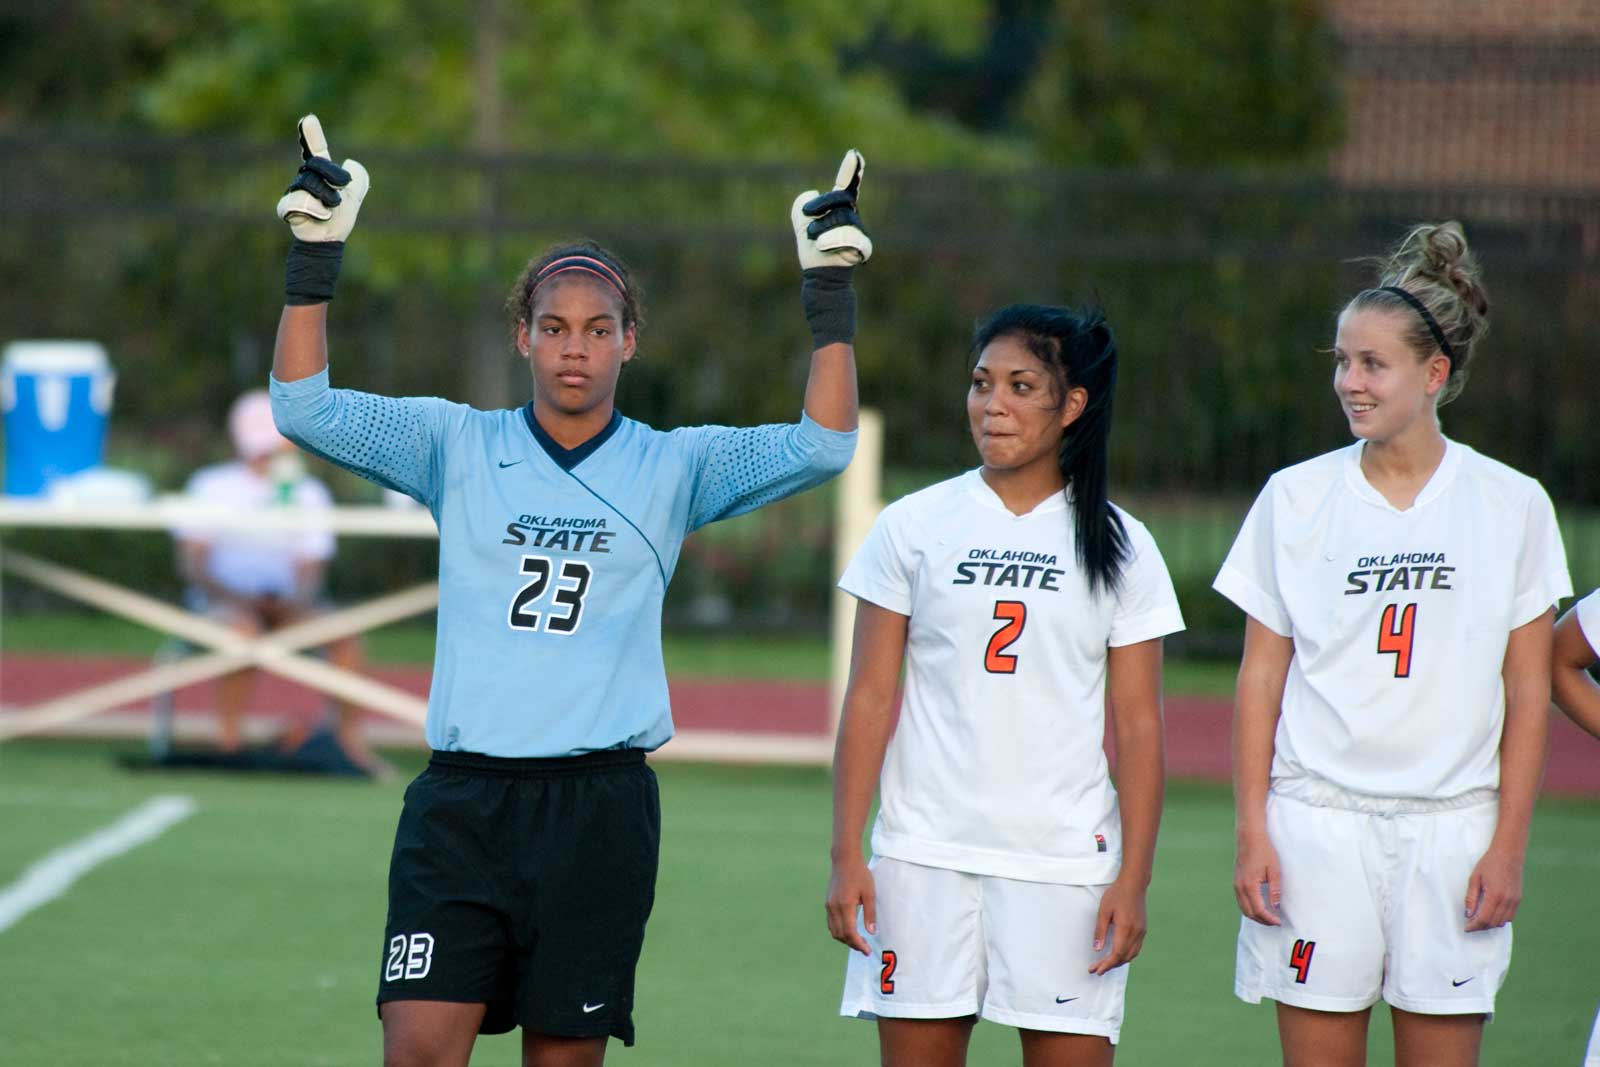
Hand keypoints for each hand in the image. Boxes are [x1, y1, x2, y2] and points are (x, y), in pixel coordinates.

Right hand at [275, 114, 369, 242]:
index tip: (308, 119)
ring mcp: (294, 190)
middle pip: (317, 163)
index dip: (312, 134)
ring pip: (312, 184)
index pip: (316, 148)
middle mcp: (304, 176)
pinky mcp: (286, 206)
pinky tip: (319, 217)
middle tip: (338, 197)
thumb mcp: (355, 197)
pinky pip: (302, 201)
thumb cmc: (339, 218)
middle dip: (335, 178)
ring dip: (329, 200)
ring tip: (328, 211)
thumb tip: (350, 162)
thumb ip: (359, 179)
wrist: (329, 239)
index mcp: (319, 172)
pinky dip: (318, 212)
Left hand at [792, 150, 871, 269]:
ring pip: (840, 218)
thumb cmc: (813, 248)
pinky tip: (824, 246)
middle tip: (808, 218)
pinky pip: (849, 237)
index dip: (851, 169)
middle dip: (820, 205)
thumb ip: (802, 202)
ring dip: (820, 231)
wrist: (820, 274)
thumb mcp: (801, 221)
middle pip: (840, 198)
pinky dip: (831, 241)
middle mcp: (853, 214)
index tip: (854, 154)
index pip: (847, 184)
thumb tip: (816, 192)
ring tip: (818, 243)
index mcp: (840, 206)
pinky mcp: (863, 246)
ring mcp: (860, 229)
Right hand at [825, 854, 876, 954]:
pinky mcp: (828, 903)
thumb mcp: (870, 893)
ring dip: (845, 939)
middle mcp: (834, 908)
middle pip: (841, 935)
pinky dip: (839, 931)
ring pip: (834, 931)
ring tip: (858, 941)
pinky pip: (831, 924)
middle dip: (852, 944)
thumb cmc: (860, 875)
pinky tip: (849, 931)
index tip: (867, 951)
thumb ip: (870, 914)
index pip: (850, 932)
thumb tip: (871, 932)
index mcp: (845, 905)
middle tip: (865, 948)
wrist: (844, 860)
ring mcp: (829, 906)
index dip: (858, 944)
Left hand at [1089, 875, 1147, 974]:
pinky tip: (1118, 954)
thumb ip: (1100, 931)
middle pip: (1124, 957)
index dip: (1107, 964)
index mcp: (1125, 929)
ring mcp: (1141, 932)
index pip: (1117, 954)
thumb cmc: (1117, 895)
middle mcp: (1136, 933)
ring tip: (1105, 964)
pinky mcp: (1142, 930)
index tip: (1096, 970)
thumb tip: (1097, 949)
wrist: (1134, 884)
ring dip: (1119, 962)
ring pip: (1131, 955)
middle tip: (1096, 969)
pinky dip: (1126, 955)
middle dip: (1110, 966)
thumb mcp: (1104, 911)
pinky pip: (1135, 948)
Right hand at [1233, 827, 1282, 925]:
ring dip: (1255, 915)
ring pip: (1243, 907)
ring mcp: (1236, 884)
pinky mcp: (1236, 881)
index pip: (1258, 910)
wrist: (1249, 836)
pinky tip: (1259, 906)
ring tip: (1268, 917)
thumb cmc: (1264, 851)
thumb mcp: (1274, 870)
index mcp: (1249, 885)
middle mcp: (1240, 887)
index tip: (1279, 922)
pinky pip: (1241, 900)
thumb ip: (1275, 890)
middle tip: (1275, 922)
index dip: (1269, 918)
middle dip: (1262, 920)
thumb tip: (1276, 907)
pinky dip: (1249, 908)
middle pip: (1249, 912)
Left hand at [1464, 842, 1522, 930]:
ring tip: (1479, 921)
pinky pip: (1510, 916)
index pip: (1484, 918)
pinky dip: (1500, 919)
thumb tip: (1468, 914)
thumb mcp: (1474, 878)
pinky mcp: (1518, 900)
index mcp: (1494, 895)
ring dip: (1491, 924)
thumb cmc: (1489, 864)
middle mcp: (1507, 900)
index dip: (1474, 926)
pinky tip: (1491, 915)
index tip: (1466, 928)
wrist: (1509, 855)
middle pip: (1493, 923)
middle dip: (1481, 927)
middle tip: (1471, 925)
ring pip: (1503, 922)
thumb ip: (1471, 898)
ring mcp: (1514, 901)